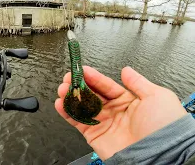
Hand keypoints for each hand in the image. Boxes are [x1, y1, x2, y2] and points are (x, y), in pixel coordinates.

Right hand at [55, 66, 186, 159]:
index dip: (93, 77)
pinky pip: (77, 121)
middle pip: (92, 94)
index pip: (106, 85)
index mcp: (128, 101)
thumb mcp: (156, 97)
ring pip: (82, 106)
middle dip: (79, 85)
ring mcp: (103, 123)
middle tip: (69, 77)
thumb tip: (126, 70)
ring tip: (62, 88)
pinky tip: (61, 103)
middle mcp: (114, 112)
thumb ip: (138, 82)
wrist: (158, 154)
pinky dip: (67, 112)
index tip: (82, 69)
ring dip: (70, 96)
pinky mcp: (94, 135)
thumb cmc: (163, 126)